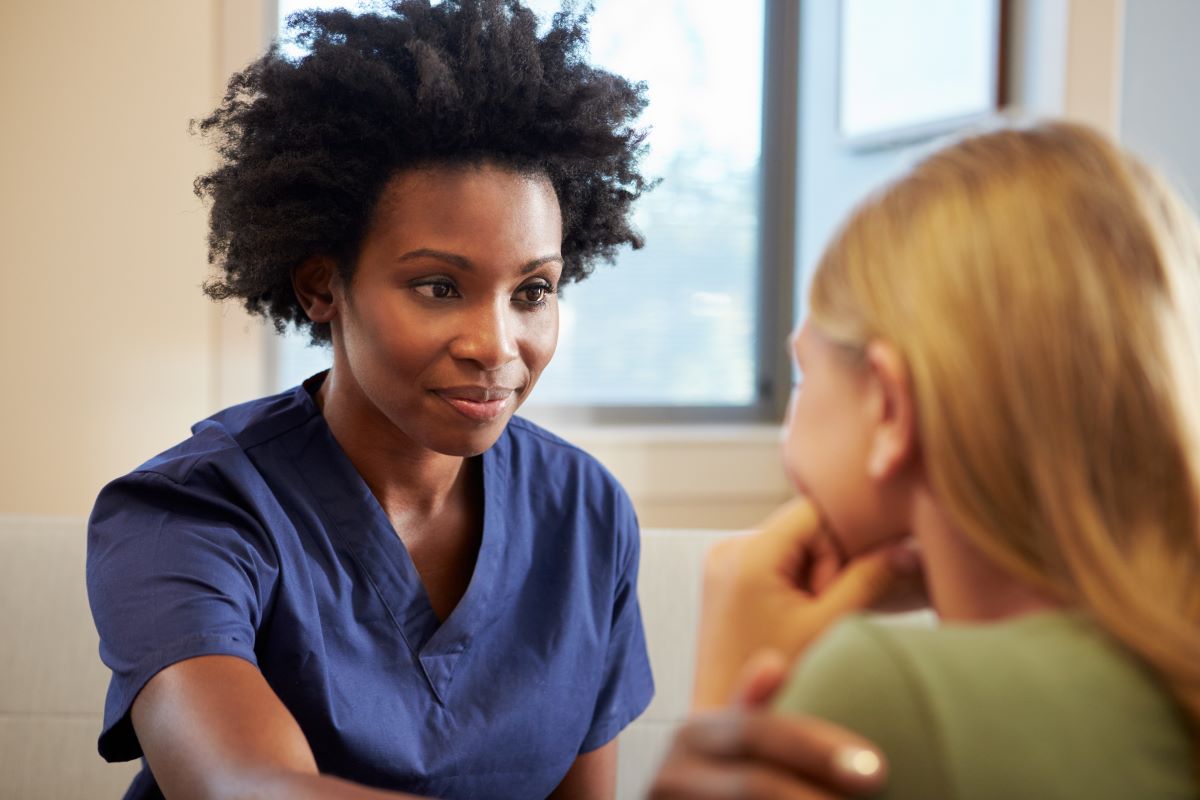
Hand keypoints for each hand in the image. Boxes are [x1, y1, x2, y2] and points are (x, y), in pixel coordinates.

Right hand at [649, 654, 886, 799]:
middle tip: (874, 789)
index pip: (757, 733)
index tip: (877, 768)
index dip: (816, 750)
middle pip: (754, 785)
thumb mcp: (721, 743)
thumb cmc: (709, 783)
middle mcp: (672, 775)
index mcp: (693, 736)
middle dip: (815, 797)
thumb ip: (748, 708)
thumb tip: (774, 665)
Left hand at [692, 497, 922, 708]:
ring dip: (810, 574)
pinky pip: (772, 560)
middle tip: (822, 610)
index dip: (840, 543)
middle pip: (801, 527)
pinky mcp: (723, 578)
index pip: (813, 510)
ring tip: (805, 618)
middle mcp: (728, 548)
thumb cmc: (776, 680)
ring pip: (790, 544)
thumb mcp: (828, 626)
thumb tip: (906, 549)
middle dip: (825, 563)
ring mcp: (721, 562)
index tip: (838, 588)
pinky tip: (792, 618)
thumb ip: (868, 581)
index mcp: (748, 554)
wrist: (728, 718)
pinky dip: (792, 581)